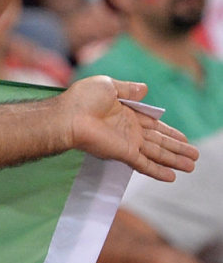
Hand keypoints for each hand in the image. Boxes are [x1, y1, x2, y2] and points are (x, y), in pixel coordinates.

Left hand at [62, 76, 197, 180]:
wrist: (67, 115)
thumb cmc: (82, 98)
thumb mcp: (108, 85)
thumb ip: (128, 89)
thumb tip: (145, 88)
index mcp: (125, 114)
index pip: (153, 124)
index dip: (169, 131)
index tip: (183, 137)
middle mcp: (128, 130)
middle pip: (159, 141)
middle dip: (177, 148)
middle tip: (194, 155)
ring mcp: (127, 142)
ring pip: (157, 153)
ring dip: (175, 160)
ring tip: (192, 166)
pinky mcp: (123, 153)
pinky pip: (145, 164)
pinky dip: (159, 171)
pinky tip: (172, 177)